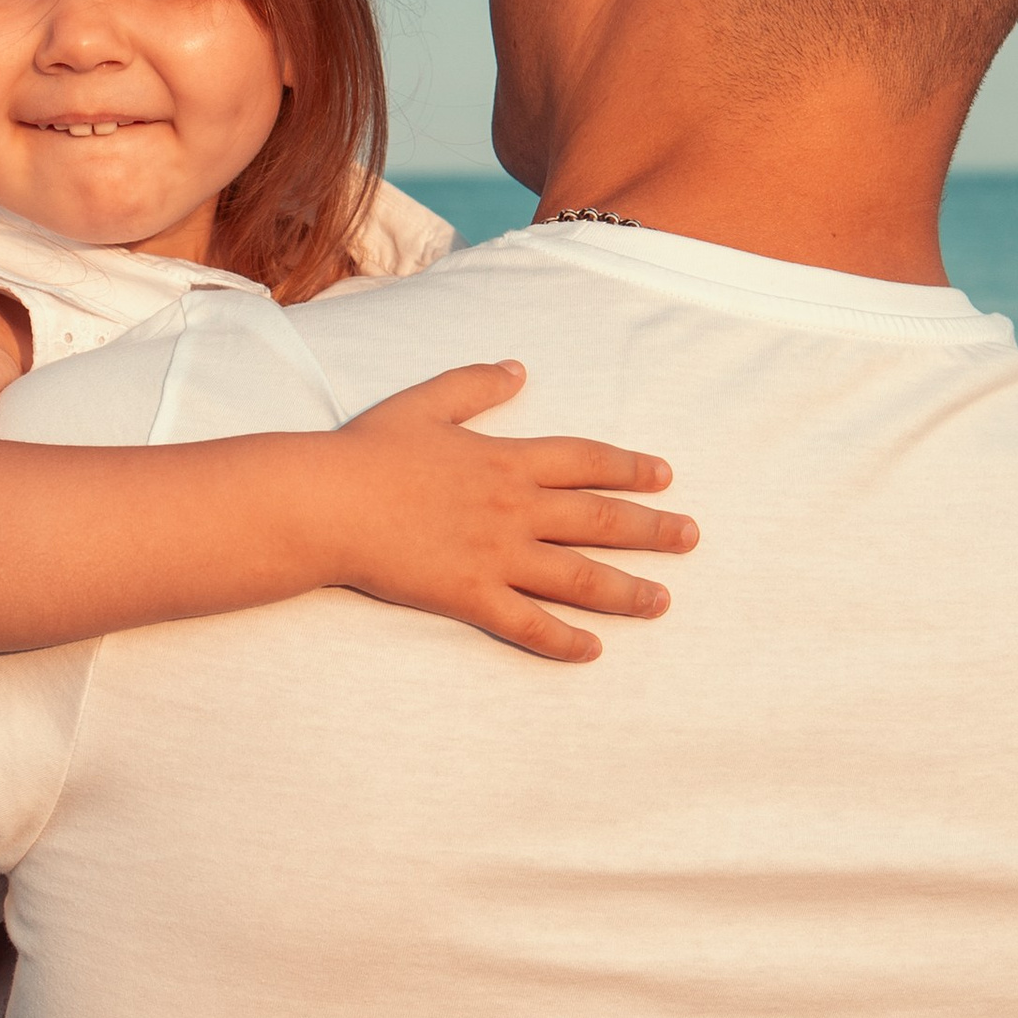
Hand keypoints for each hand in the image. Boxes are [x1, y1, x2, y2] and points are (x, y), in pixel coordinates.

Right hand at [315, 362, 695, 662]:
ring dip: (626, 590)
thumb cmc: (367, 452)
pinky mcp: (470, 596)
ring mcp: (496, 556)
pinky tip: (593, 650)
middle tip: (690, 538)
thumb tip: (517, 368)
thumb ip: (475, 385)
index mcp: (506, 459)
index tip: (664, 476)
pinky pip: (528, 624)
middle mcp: (514, 508)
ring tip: (662, 601)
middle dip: (652, 529)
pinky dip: (563, 640)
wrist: (326, 503)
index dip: (629, 468)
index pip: (585, 461)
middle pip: (599, 519)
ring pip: (578, 577)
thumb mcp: (425, 404)